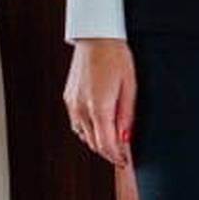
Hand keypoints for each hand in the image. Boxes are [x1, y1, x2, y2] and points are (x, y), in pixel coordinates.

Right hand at [64, 37, 136, 168]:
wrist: (96, 37)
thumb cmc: (116, 57)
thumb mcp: (130, 86)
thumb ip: (127, 115)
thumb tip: (125, 138)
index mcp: (98, 107)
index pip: (106, 144)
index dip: (116, 157)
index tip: (124, 162)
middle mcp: (81, 108)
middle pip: (94, 143)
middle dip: (108, 152)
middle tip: (121, 154)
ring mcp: (72, 103)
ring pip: (83, 135)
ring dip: (97, 142)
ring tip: (112, 141)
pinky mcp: (68, 98)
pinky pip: (77, 123)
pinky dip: (88, 130)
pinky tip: (99, 125)